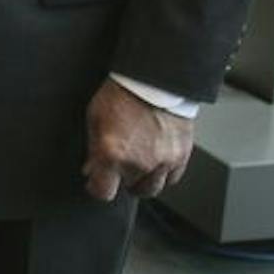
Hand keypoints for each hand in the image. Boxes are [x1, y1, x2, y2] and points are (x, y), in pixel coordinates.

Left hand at [80, 79, 194, 202]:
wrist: (155, 81)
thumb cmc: (123, 94)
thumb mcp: (95, 119)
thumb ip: (94, 149)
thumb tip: (91, 169)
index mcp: (112, 154)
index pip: (103, 191)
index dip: (97, 187)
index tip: (97, 181)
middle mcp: (139, 162)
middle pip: (129, 189)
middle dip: (121, 180)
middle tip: (119, 166)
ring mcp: (163, 161)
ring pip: (152, 187)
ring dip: (143, 180)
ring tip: (137, 164)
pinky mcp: (181, 156)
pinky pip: (173, 178)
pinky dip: (163, 173)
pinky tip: (155, 159)